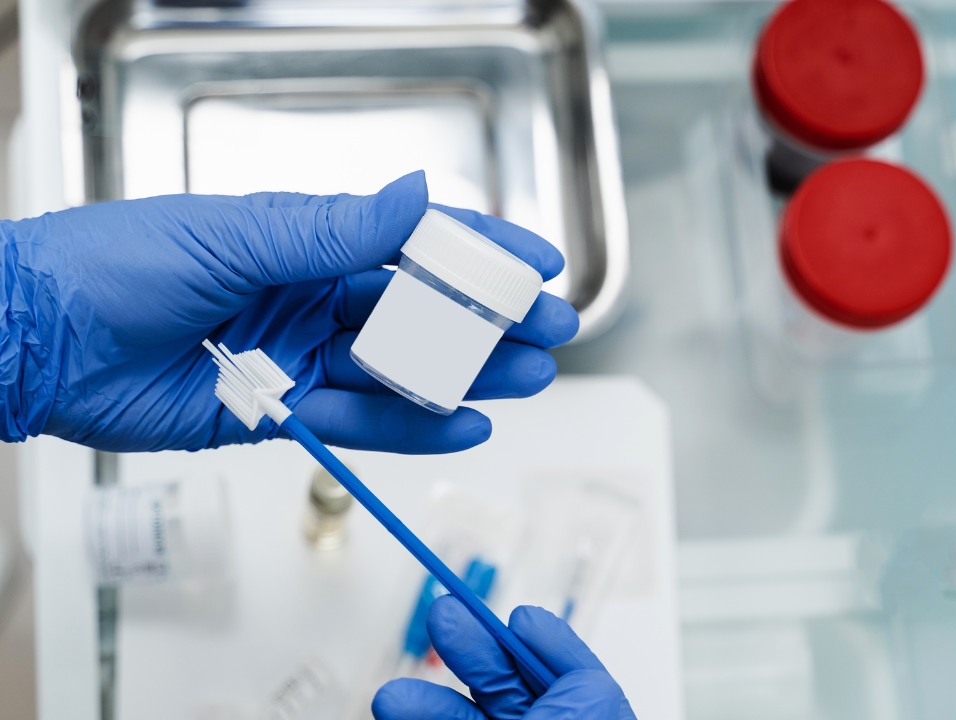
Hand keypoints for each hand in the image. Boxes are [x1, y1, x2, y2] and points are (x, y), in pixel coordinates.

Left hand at [0, 171, 577, 450]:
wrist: (40, 341)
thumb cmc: (119, 264)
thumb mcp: (235, 236)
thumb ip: (332, 230)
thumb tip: (414, 198)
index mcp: (308, 238)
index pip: (412, 241)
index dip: (480, 251)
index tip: (537, 263)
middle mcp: (314, 295)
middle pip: (422, 311)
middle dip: (489, 320)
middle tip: (549, 331)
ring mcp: (303, 355)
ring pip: (401, 371)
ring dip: (464, 377)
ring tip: (524, 382)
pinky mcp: (283, 413)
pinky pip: (359, 423)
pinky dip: (409, 428)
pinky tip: (459, 426)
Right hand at [372, 596, 635, 719]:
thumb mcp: (588, 717)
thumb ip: (576, 686)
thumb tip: (546, 642)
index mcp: (588, 718)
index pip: (571, 677)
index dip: (541, 644)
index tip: (514, 620)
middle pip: (508, 690)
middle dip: (471, 653)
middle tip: (443, 617)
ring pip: (467, 719)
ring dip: (427, 704)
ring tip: (390, 698)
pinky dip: (423, 719)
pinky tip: (399, 706)